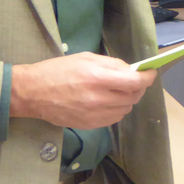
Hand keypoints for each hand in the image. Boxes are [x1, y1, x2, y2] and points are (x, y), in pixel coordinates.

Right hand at [10, 52, 156, 129]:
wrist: (32, 93)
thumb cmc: (57, 71)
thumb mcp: (86, 58)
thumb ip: (111, 64)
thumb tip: (131, 70)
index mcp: (97, 78)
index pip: (135, 81)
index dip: (147, 78)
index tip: (150, 73)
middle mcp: (98, 98)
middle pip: (133, 96)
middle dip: (138, 87)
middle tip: (133, 81)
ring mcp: (94, 114)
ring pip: (126, 109)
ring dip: (127, 99)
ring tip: (117, 91)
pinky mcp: (90, 125)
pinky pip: (114, 119)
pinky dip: (117, 110)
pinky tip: (108, 102)